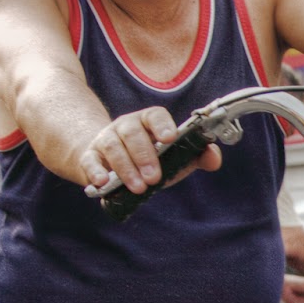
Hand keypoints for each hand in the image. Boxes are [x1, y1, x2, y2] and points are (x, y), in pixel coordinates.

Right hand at [79, 106, 221, 194]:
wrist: (108, 162)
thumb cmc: (147, 159)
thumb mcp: (171, 157)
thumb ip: (194, 156)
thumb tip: (214, 158)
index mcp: (147, 122)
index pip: (154, 115)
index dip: (162, 125)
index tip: (170, 138)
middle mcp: (125, 126)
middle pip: (132, 133)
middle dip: (144, 156)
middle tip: (154, 178)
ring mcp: (106, 140)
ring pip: (113, 147)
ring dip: (126, 168)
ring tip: (138, 187)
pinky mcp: (89, 157)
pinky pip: (90, 161)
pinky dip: (95, 171)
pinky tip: (103, 182)